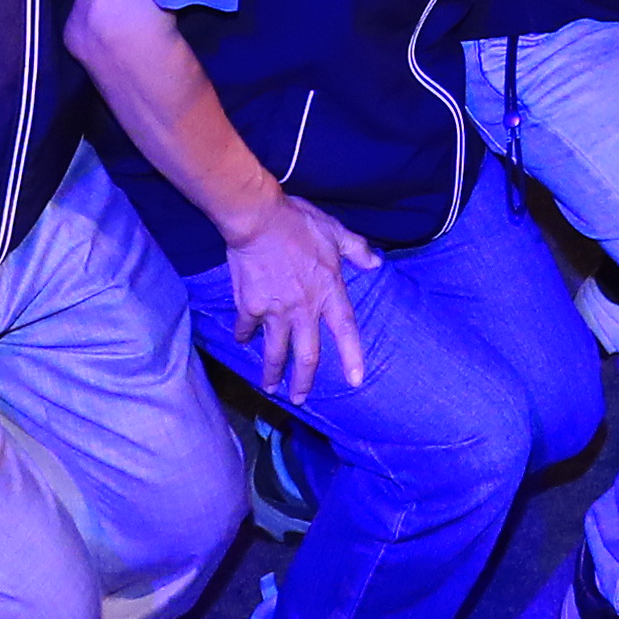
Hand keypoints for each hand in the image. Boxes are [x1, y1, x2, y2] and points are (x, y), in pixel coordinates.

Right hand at [224, 196, 381, 399]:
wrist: (259, 220)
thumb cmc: (299, 223)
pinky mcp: (250, 306)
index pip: (345, 330)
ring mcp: (275, 311)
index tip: (355, 380)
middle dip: (303, 381)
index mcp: (328, 291)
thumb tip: (376, 263)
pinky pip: (247, 328)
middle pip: (306, 354)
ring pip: (275, 351)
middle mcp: (304, 309)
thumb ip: (356, 249)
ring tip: (269, 387)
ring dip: (272, 372)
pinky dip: (244, 336)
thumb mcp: (334, 231)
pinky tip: (241, 341)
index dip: (352, 356)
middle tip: (299, 399)